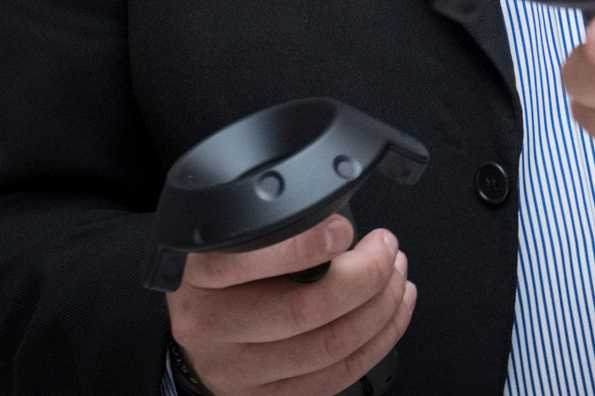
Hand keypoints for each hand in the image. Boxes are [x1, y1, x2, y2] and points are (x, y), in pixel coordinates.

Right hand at [166, 215, 414, 395]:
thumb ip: (273, 226)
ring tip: (396, 277)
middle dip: (366, 275)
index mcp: (200, 276)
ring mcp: (238, 368)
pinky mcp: (266, 395)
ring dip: (381, 308)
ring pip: (329, 346)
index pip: (247, 262)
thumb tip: (337, 217)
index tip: (343, 229)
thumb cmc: (222, 275)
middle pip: (303, 310)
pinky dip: (378, 341)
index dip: (305, 246)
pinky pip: (336, 375)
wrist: (198, 330)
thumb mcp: (228, 236)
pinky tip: (393, 312)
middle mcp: (212, 326)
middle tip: (386, 249)